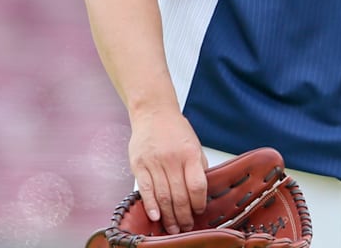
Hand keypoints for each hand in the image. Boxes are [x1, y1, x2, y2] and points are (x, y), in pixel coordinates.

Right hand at [126, 108, 208, 234]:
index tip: (199, 211)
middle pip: (179, 195)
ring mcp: (154, 162)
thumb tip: (202, 191)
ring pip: (162, 196)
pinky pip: (145, 189)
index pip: (197, 185)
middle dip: (183, 215)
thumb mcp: (194, 145)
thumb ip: (198, 167)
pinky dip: (151, 205)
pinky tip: (156, 216)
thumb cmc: (175, 129)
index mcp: (190, 154)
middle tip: (186, 227)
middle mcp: (172, 159)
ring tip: (173, 228)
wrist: (153, 112)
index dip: (199, 202)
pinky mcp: (138, 165)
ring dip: (168, 216)